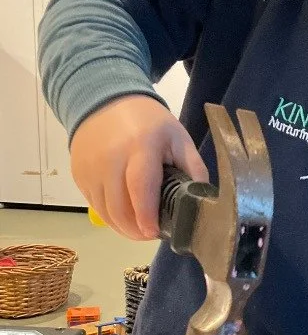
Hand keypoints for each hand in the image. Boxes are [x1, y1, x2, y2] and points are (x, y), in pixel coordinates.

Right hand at [70, 95, 207, 239]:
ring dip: (123, 227)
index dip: (147, 215)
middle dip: (137, 230)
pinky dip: (111, 216)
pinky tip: (125, 215)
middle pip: (119, 207)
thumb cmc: (149, 123)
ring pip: (105, 212)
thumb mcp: (178, 139)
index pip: (140, 186)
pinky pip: (95, 205)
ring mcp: (90, 168)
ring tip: (141, 229)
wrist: (105, 101)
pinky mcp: (79, 175)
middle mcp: (110, 159)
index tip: (154, 233)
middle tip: (152, 234)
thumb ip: (194, 169)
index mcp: (141, 146)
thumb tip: (202, 200)